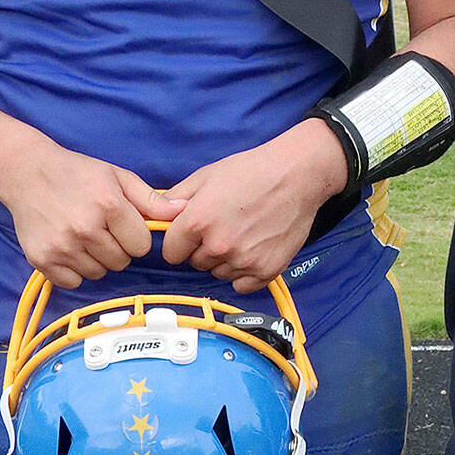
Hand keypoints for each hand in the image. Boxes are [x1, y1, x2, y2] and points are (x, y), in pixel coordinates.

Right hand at [0, 142, 185, 289]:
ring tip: (85, 235)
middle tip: (103, 229)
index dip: (136, 236)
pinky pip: (73, 282)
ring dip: (96, 260)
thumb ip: (151, 199)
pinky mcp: (42, 260)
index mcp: (109, 206)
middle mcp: (86, 228)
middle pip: (121, 262)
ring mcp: (62, 246)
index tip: (124, 225)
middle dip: (118, 248)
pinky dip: (75, 270)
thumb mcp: (119, 177)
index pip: (140, 246)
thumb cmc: (78, 173)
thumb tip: (182, 211)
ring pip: (98, 273)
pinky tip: (70, 247)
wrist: (28, 173)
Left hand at [159, 118, 348, 292]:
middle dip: (204, 247)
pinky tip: (254, 248)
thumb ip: (176, 198)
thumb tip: (157, 215)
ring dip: (225, 260)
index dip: (180, 241)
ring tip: (244, 232)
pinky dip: (245, 272)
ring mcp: (243, 261)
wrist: (297, 174)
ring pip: (219, 273)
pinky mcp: (266, 271)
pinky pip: (241, 285)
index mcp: (198, 221)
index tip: (192, 233)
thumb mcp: (207, 175)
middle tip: (225, 224)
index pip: (170, 252)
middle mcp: (218, 245)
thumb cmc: (253, 170)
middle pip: (196, 263)